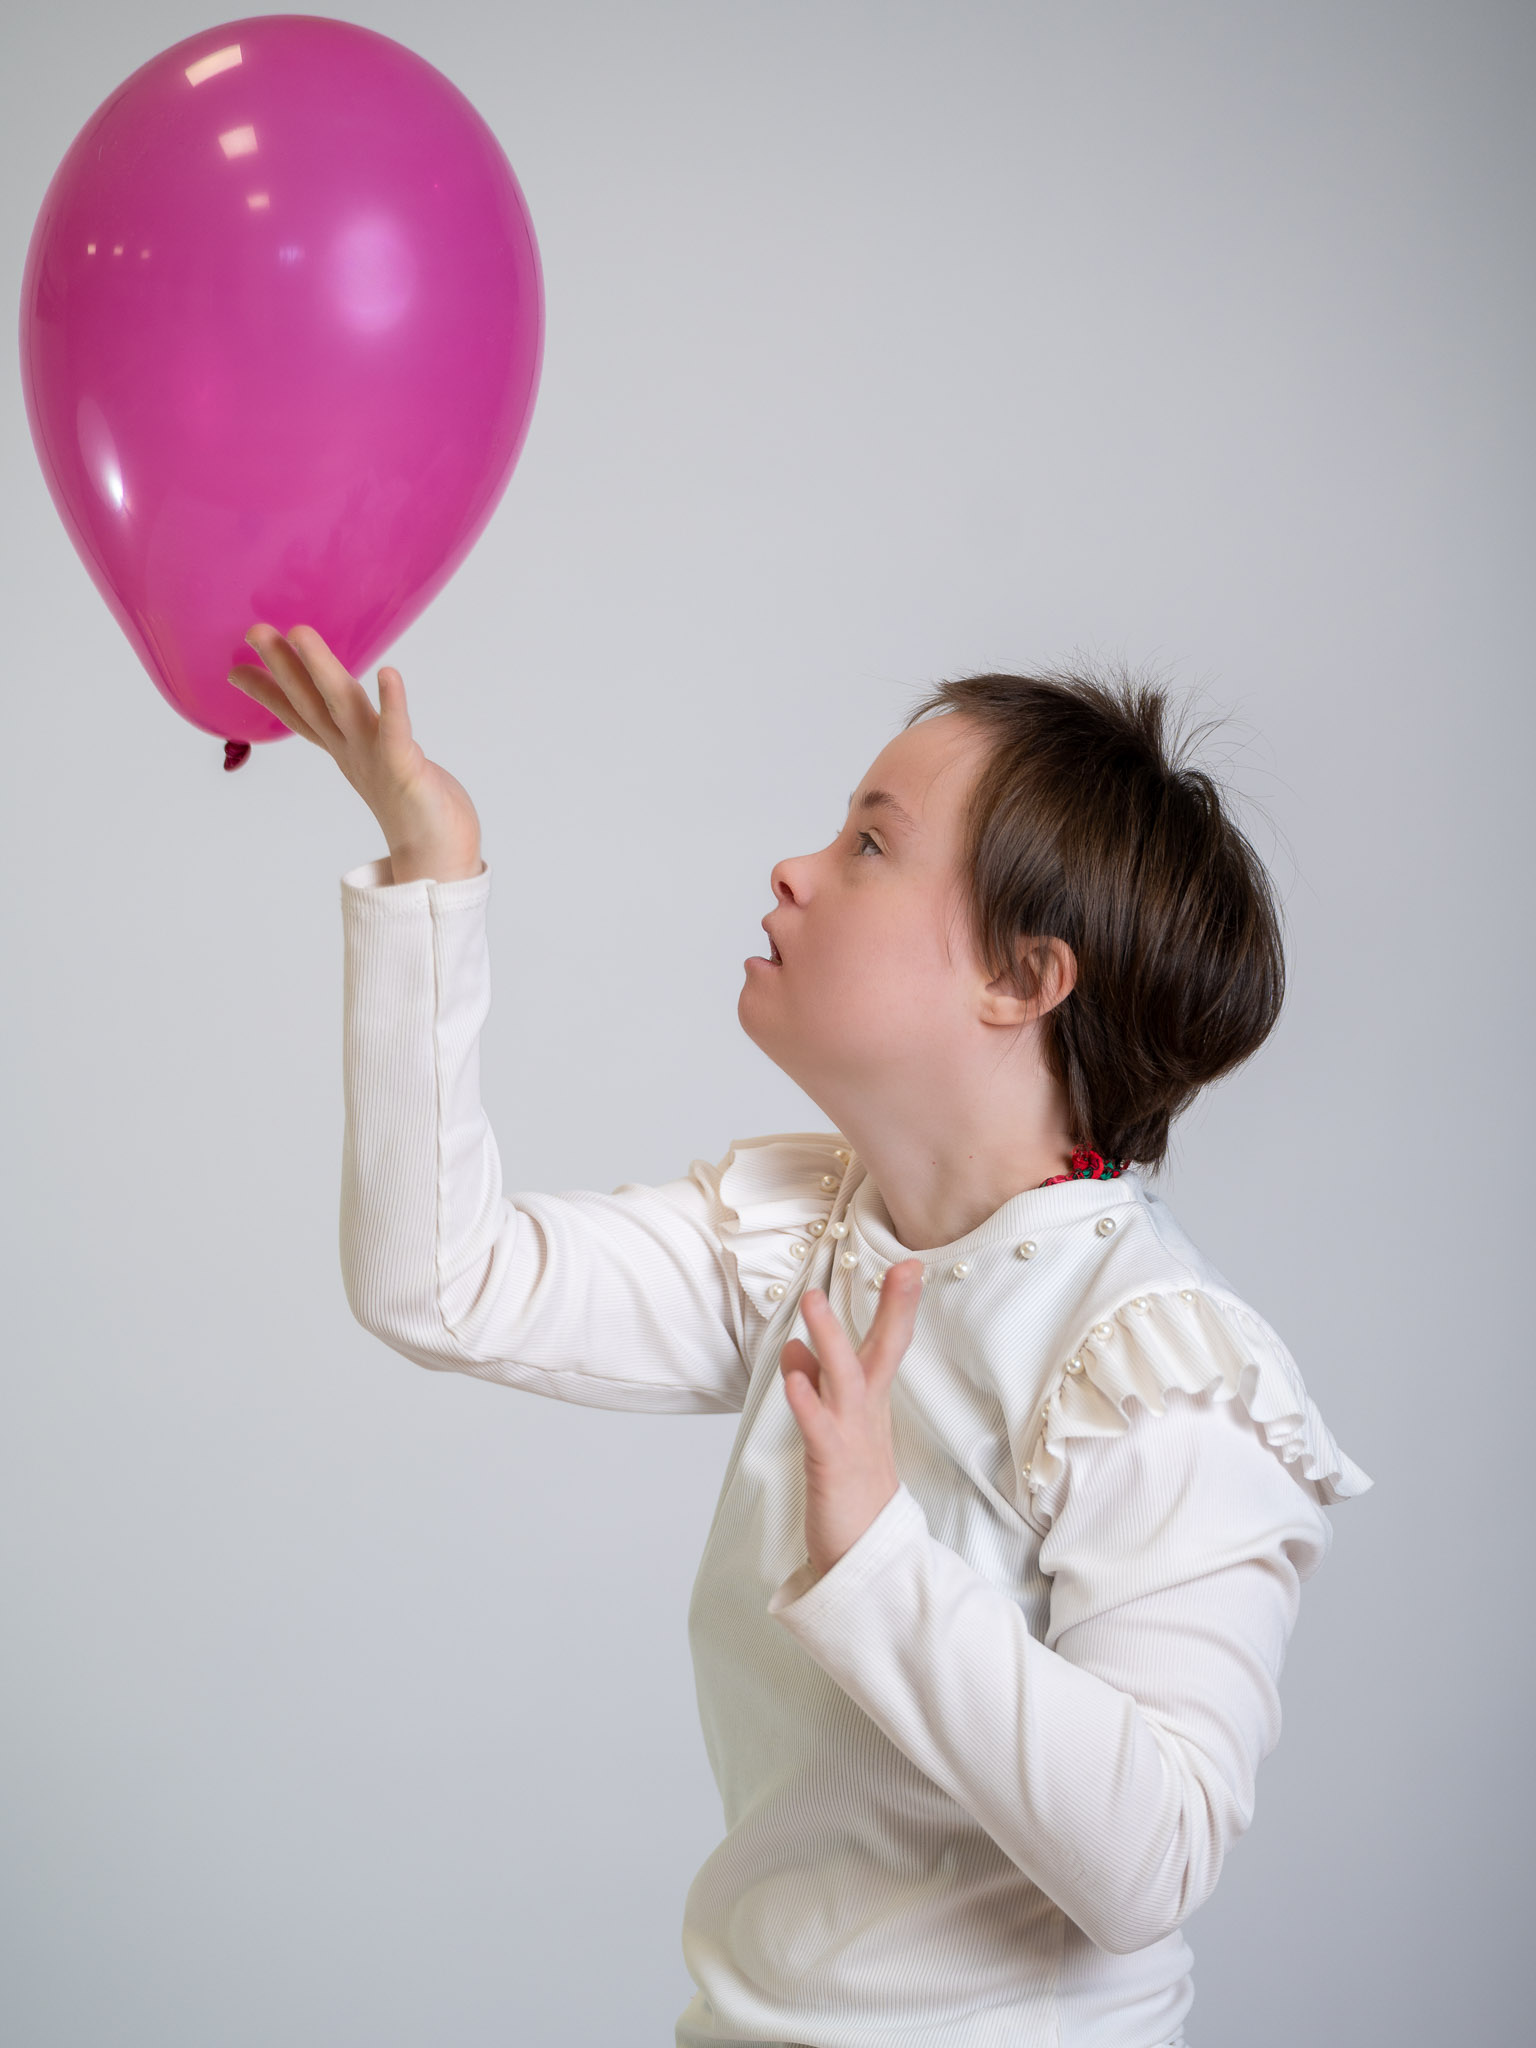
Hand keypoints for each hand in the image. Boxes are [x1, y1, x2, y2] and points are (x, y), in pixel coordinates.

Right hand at [227, 623, 482, 883]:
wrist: (441, 858)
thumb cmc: (419, 810)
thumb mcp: (382, 765)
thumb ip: (368, 742)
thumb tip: (355, 726)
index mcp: (347, 751)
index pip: (301, 716)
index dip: (269, 692)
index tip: (234, 668)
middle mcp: (354, 752)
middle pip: (312, 703)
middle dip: (284, 667)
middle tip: (255, 630)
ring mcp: (377, 759)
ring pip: (343, 706)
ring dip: (321, 669)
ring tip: (299, 633)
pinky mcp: (406, 768)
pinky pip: (396, 731)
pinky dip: (392, 703)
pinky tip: (388, 672)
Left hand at [779, 1260, 924, 1580]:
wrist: (865, 1562)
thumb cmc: (850, 1495)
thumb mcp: (836, 1431)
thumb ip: (817, 1388)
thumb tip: (797, 1350)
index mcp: (871, 1406)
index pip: (886, 1347)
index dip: (897, 1308)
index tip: (910, 1266)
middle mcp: (866, 1416)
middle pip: (881, 1355)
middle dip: (893, 1311)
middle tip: (905, 1269)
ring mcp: (851, 1440)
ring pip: (844, 1381)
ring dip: (830, 1339)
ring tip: (813, 1300)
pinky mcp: (832, 1468)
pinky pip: (817, 1429)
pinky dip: (806, 1400)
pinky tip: (794, 1374)